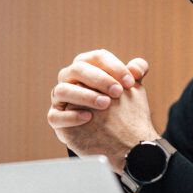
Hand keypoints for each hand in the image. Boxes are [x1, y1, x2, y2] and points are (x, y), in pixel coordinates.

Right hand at [47, 49, 157, 170]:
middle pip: (78, 69)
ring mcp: (60, 98)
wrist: (112, 134)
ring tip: (105, 104)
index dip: (115, 67)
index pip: (98, 57)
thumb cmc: (119, 104)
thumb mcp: (129, 88)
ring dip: (85, 95)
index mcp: (87, 65)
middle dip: (100, 79)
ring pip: (63, 90)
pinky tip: (89, 118)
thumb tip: (137, 69)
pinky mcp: (56, 118)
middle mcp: (70, 77)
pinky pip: (55, 115)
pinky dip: (71, 116)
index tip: (131, 83)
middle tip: (118, 92)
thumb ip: (136, 74)